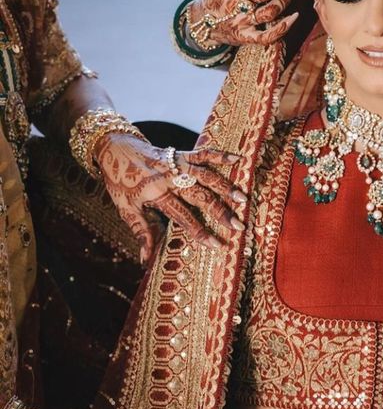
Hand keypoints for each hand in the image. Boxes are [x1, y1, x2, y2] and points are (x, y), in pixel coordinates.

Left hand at [96, 134, 244, 260]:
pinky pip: (203, 153)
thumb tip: (145, 261)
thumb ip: (140, 232)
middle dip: (221, 213)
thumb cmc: (119, 180)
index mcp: (156, 193)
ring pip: (206, 176)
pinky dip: (220, 155)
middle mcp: (169, 178)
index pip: (183, 216)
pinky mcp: (180, 153)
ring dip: (226, 188)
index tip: (217, 245)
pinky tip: (238, 158)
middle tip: (238, 226)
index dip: (200, 232)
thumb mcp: (125, 209)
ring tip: (243, 199)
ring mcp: (177, 163)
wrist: (113, 147)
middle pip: (200, 197)